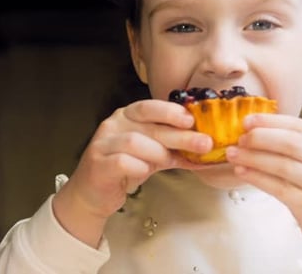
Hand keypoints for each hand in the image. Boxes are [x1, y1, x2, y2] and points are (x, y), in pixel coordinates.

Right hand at [53, 99, 211, 246]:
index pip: (149, 107)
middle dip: (179, 135)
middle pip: (148, 125)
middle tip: (203, 143)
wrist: (94, 194)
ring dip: (157, 152)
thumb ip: (175, 151)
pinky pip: (122, 162)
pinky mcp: (98, 164)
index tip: (192, 120)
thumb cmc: (125, 170)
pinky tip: (144, 172)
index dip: (171, 111)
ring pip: (135, 142)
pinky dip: (139, 167)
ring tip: (167, 162)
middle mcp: (113, 125)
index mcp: (127, 117)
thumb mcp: (152, 157)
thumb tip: (207, 151)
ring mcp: (103, 143)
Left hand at [226, 114, 301, 272]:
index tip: (246, 120)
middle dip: (259, 137)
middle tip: (238, 138)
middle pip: (289, 143)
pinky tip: (241, 173)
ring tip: (232, 154)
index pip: (297, 125)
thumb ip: (294, 149)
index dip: (269, 121)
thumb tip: (254, 133)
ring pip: (281, 165)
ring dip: (252, 158)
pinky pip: (278, 188)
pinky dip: (256, 178)